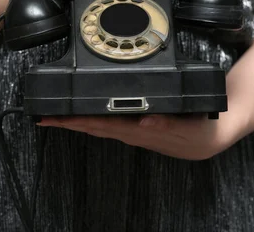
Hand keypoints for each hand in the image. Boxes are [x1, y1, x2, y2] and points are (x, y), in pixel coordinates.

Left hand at [37, 112, 246, 160]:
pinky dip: (93, 120)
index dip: (75, 121)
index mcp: (138, 130)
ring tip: (56, 116)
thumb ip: (166, 124)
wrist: (211, 138)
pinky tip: (85, 116)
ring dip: (76, 121)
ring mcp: (132, 131)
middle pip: (92, 126)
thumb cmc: (197, 131)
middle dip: (67, 122)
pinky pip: (109, 124)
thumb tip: (145, 120)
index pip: (100, 124)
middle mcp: (131, 131)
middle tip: (42, 117)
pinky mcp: (137, 127)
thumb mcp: (187, 127)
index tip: (53, 119)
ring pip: (98, 126)